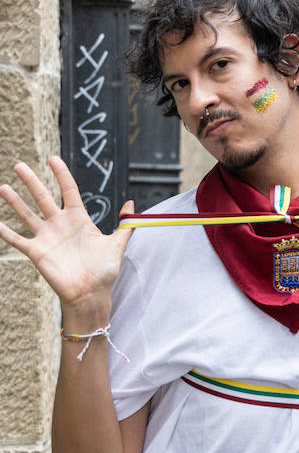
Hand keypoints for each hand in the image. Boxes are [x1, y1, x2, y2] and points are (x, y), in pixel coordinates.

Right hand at [0, 157, 132, 321]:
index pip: (68, 191)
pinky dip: (6, 232)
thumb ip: (125, 224)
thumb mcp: (117, 244)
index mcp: (79, 219)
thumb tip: (132, 203)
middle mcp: (60, 225)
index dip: (61, 174)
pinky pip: (18, 239)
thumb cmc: (105, 270)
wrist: (91, 293)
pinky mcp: (37, 252)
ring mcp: (47, 237)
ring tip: (3, 186)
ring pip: (26, 214)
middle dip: (31, 181)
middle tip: (19, 165)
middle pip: (43, 197)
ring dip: (15, 201)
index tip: (53, 158)